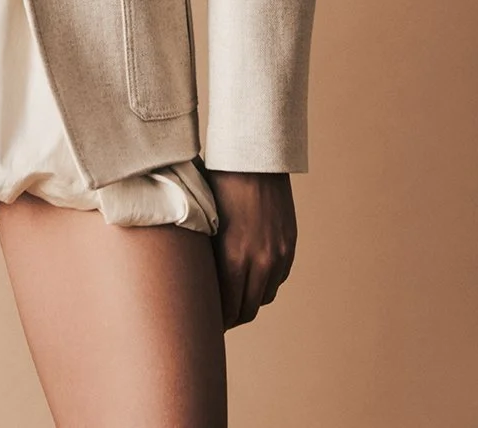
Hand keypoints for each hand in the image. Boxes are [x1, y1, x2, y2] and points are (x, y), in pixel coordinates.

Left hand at [205, 171, 296, 329]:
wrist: (255, 157)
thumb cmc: (218, 182)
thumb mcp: (204, 218)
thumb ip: (202, 251)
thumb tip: (187, 274)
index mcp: (234, 257)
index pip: (227, 308)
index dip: (216, 320)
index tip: (205, 321)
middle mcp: (260, 261)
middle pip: (247, 310)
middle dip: (231, 316)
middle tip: (217, 316)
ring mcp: (278, 254)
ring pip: (264, 296)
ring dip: (249, 300)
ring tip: (234, 296)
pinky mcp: (289, 245)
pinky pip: (278, 277)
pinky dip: (266, 281)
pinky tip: (252, 273)